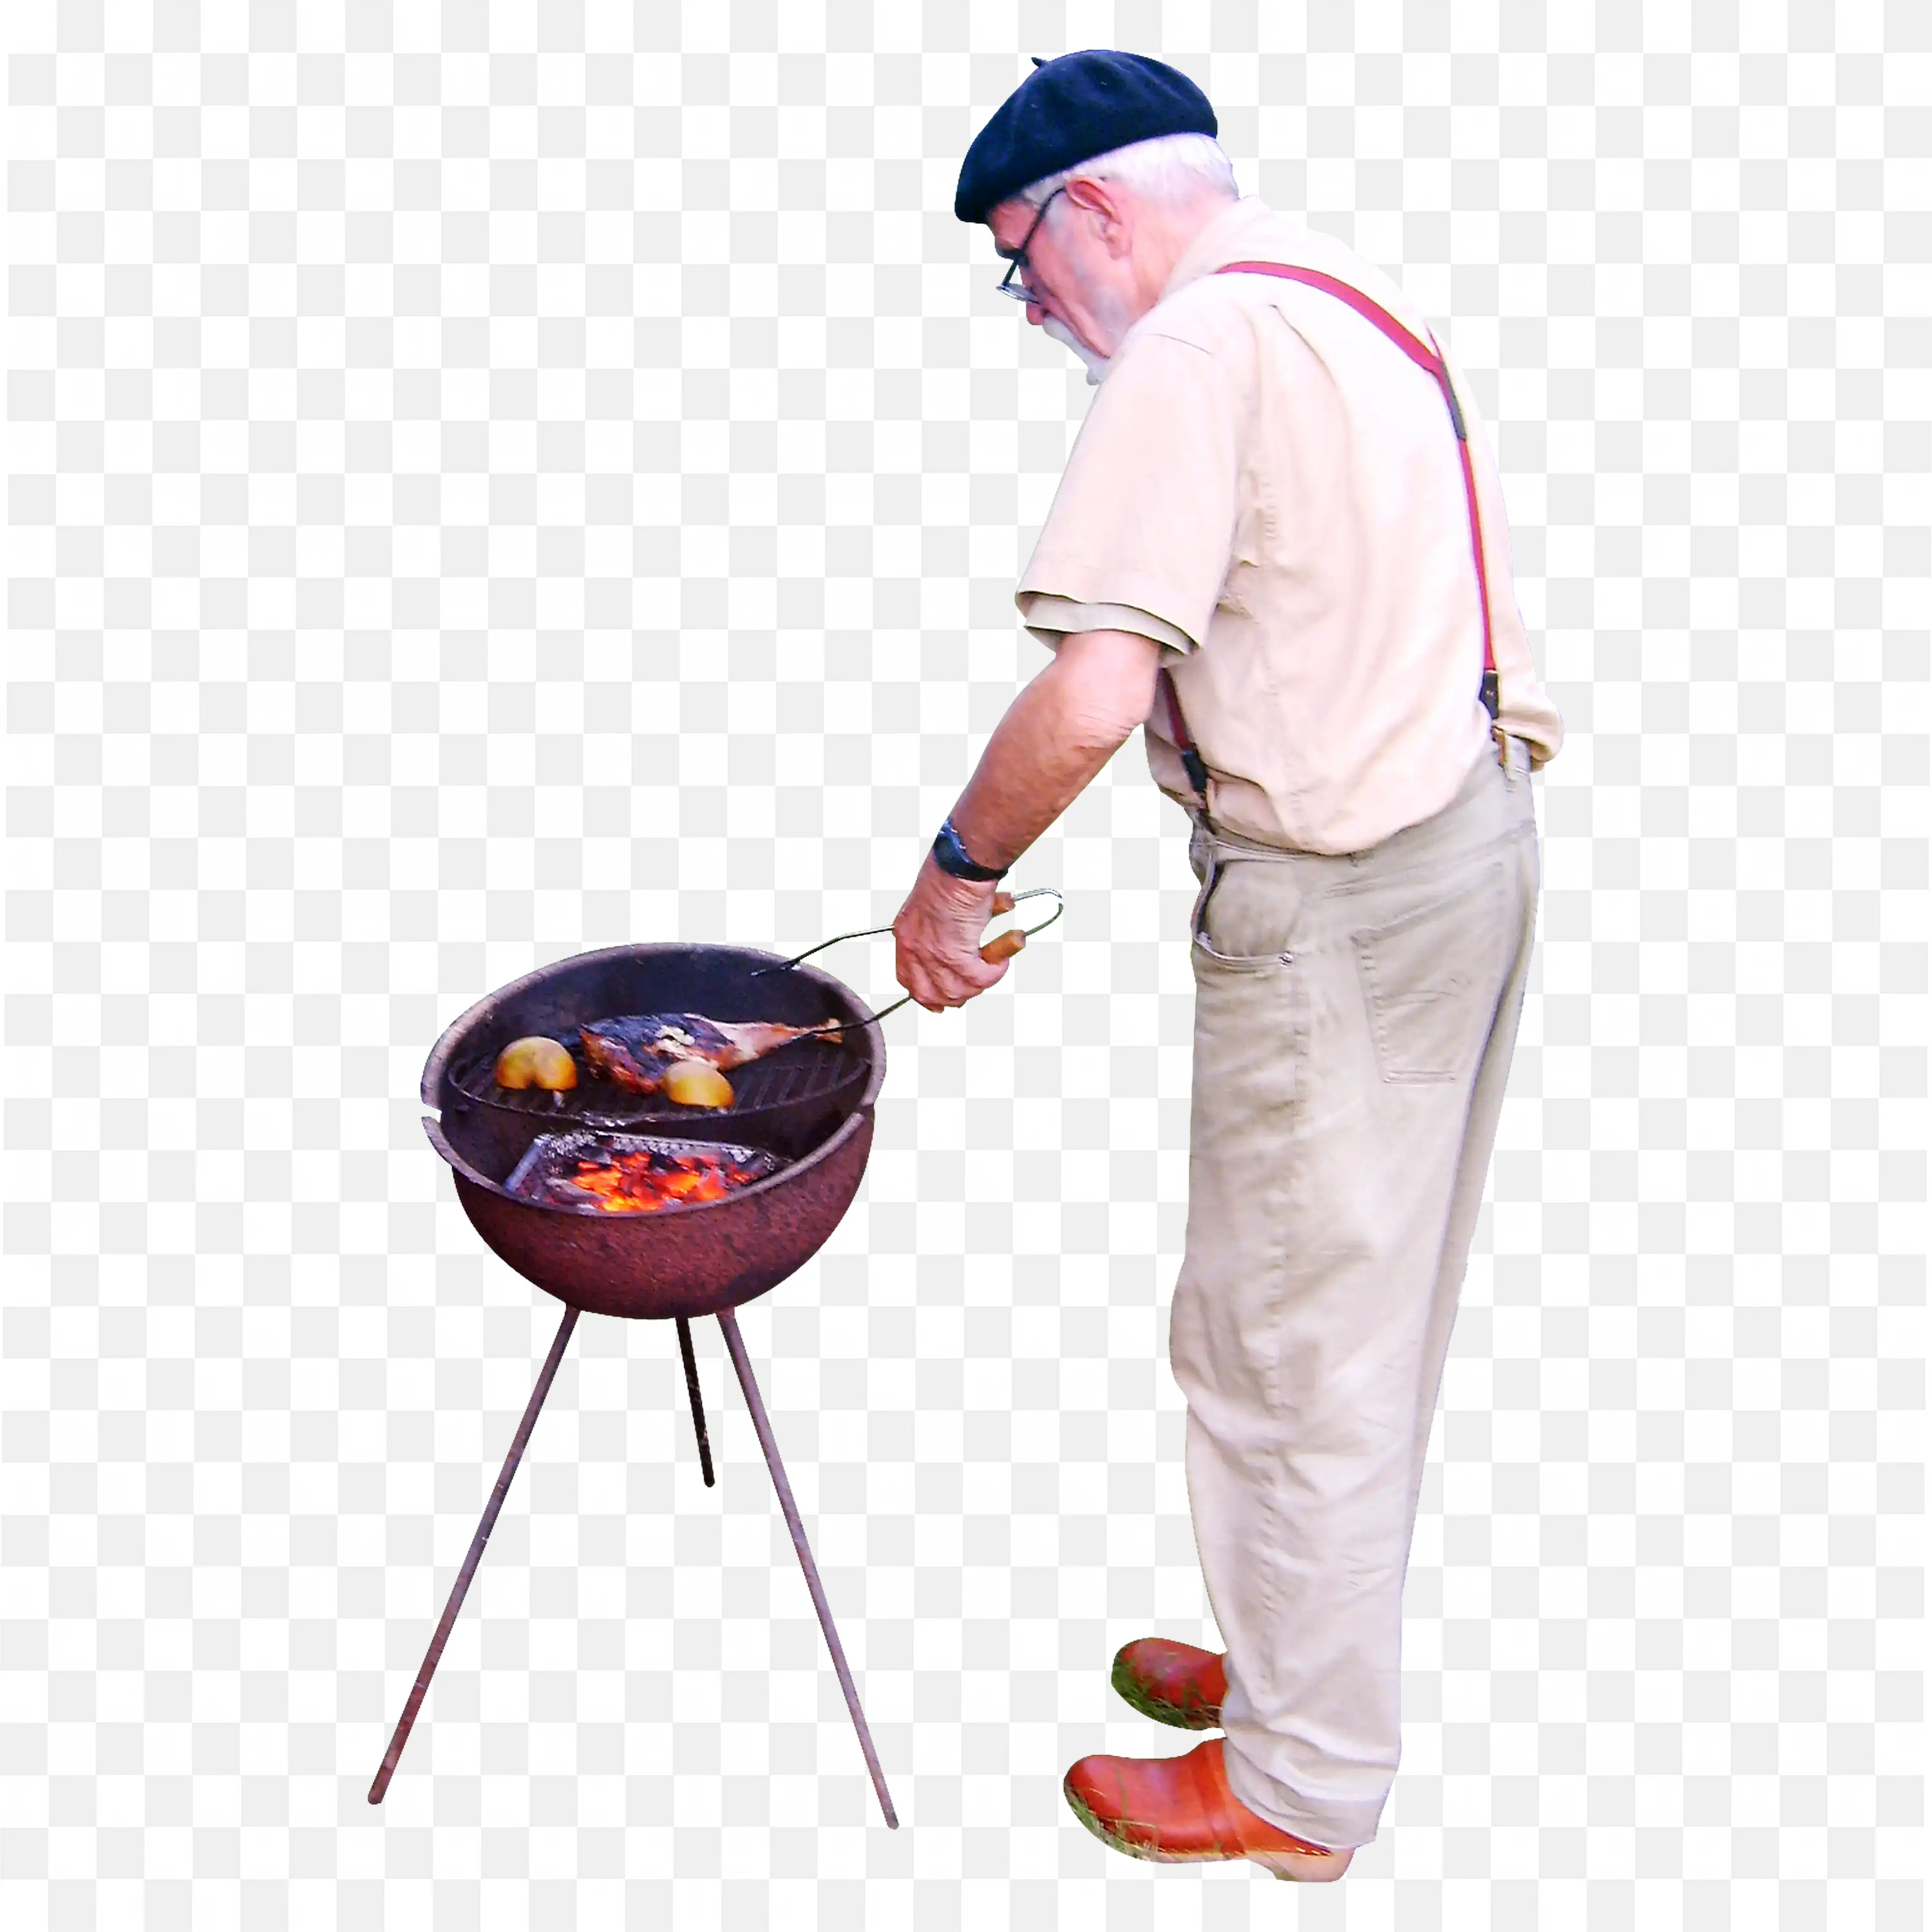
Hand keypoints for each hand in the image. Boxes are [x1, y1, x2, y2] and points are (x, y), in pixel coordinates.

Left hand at [892, 858, 1016, 1011]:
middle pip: (931, 994)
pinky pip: (981, 978)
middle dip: (957, 994)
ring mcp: (932, 956)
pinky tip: (1004, 953)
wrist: (961, 865)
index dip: (926, 993)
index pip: (908, 978)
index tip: (939, 1000)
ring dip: (981, 981)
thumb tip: (977, 930)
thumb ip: (950, 923)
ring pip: (958, 991)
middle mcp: (914, 949)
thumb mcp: (940, 902)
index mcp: (907, 934)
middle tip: (978, 981)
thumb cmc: (953, 872)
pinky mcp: (955, 958)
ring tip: (996, 962)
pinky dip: (996, 969)